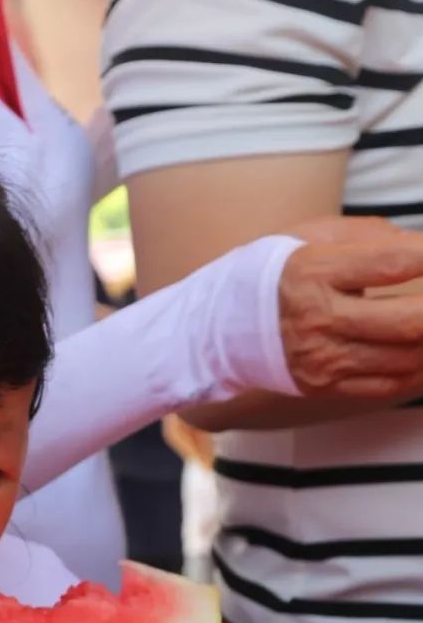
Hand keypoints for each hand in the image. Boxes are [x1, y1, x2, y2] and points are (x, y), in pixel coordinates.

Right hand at [277, 221, 422, 399]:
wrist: (220, 327)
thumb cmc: (273, 273)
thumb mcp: (310, 237)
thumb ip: (371, 237)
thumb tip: (422, 247)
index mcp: (313, 273)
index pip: (394, 262)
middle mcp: (317, 320)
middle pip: (410, 321)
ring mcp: (322, 358)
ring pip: (407, 357)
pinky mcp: (325, 385)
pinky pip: (390, 385)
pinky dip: (420, 370)